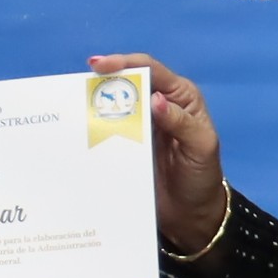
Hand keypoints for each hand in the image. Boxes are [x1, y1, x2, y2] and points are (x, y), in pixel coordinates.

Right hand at [89, 53, 225, 251]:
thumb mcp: (200, 147)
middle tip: (81, 84)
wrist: (191, 214)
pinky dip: (96, 127)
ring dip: (96, 103)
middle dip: (105, 80)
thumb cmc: (202, 177)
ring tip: (74, 103)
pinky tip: (80, 127)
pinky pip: (110, 130)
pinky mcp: (129, 145)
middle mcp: (159, 105)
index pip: (151, 70)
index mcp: (180, 97)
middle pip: (129, 83)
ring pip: (116, 105)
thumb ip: (181, 122)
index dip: (125, 63)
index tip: (99, 66)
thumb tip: (154, 100)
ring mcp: (141, 125)